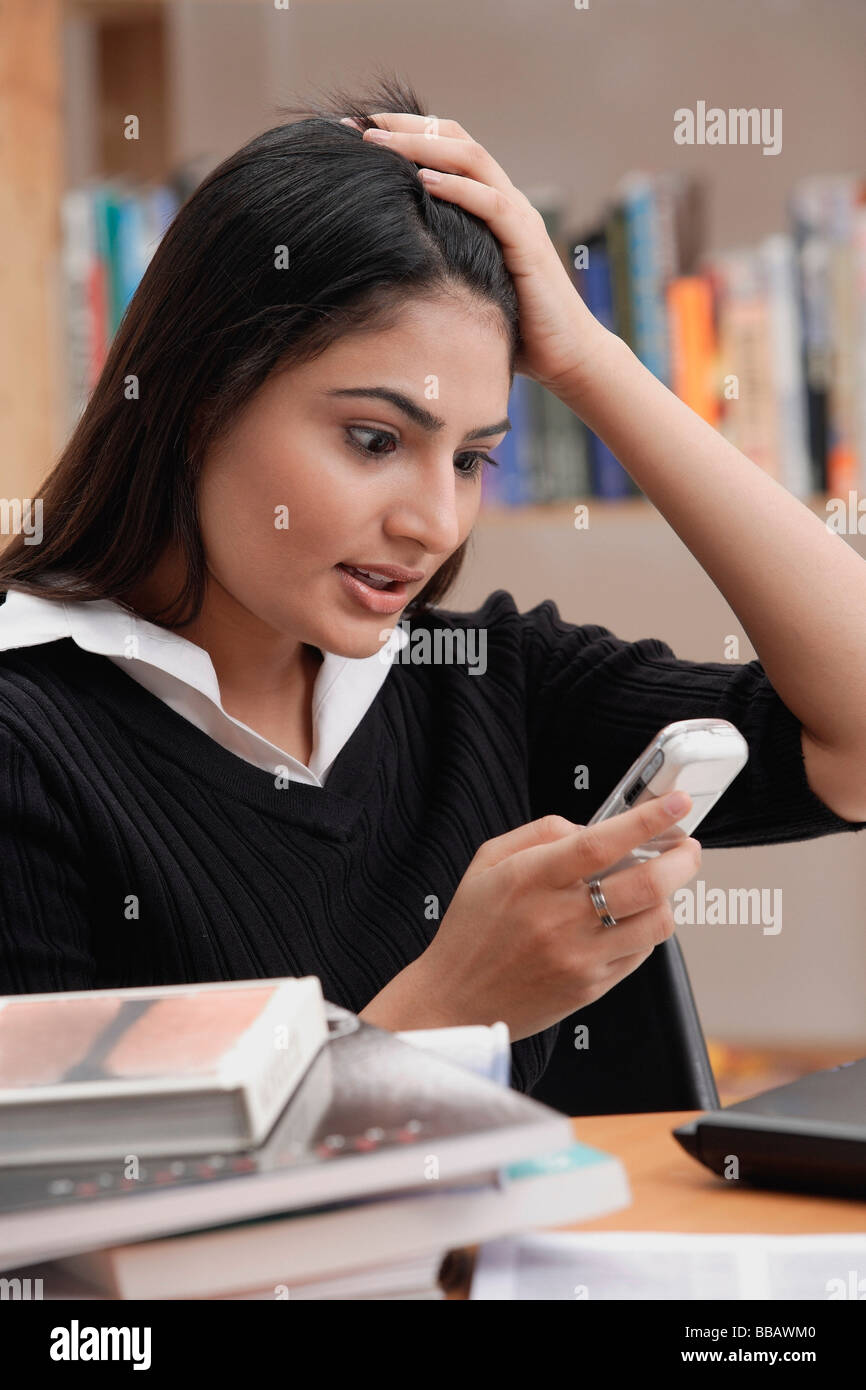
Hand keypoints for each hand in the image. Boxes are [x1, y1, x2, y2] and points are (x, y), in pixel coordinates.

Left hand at [347, 112, 604, 391]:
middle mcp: (506, 202)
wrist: (567, 356)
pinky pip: (493, 204)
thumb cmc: (514, 329)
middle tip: (357, 125)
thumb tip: (384, 268)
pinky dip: (458, 189)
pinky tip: (422, 181)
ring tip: (378, 143)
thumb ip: (438, 262)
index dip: (404, 135)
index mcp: (490, 207)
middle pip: (456, 140)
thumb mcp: (465, 286)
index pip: (446, 151)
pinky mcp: (528, 245)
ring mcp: (520, 218)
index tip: (355, 133)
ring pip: (472, 160)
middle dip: (404, 128)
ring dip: (422, 148)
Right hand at [384, 792, 700, 1042]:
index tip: (675, 803)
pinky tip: (634, 917)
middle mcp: (558, 919)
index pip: (600, 843)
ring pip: (656, 923)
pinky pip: (641, 952)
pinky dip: (648, 928)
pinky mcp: (591, 988)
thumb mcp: (488, 863)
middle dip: (681, 859)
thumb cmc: (471, 931)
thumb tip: (593, 827)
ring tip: (663, 883)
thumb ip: (540, 833)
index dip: (647, 820)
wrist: (455, 1002)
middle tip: (687, 848)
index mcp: (530, 880)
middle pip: (645, 884)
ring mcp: (579, 957)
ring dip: (671, 896)